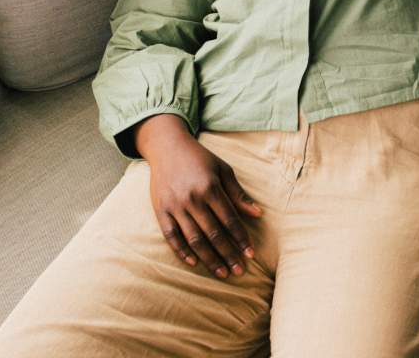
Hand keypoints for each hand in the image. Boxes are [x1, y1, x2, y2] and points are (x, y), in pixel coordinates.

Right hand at [134, 114, 263, 279]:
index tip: (251, 254)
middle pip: (213, 234)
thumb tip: (258, 214)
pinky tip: (194, 263)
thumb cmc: (199, 158)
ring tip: (222, 273)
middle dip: (229, 254)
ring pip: (194, 239)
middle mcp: (192, 199)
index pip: (230, 220)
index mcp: (210, 187)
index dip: (241, 238)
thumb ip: (238, 194)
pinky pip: (171, 235)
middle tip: (240, 271)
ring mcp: (175, 206)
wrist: (166, 146)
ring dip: (209, 259)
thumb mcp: (223, 170)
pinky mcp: (161, 210)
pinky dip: (181, 251)